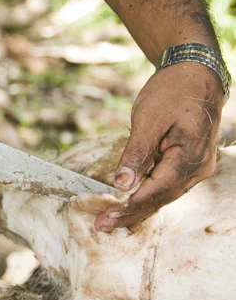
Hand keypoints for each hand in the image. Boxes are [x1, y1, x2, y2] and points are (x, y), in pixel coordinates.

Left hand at [95, 62, 223, 230]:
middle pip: (161, 198)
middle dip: (130, 213)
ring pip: (164, 196)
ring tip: (110, 221)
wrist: (196, 74)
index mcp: (190, 155)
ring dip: (137, 210)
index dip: (133, 204)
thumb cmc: (173, 91)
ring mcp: (196, 169)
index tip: (109, 214)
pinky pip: (167, 188)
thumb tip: (122, 183)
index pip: (159, 188)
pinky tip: (130, 208)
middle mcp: (198, 168)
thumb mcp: (149, 118)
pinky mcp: (189, 167)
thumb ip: (136, 152)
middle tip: (102, 224)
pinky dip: (147, 198)